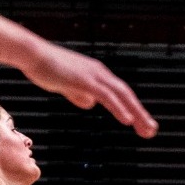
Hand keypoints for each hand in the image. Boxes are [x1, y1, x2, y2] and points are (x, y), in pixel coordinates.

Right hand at [20, 43, 156, 138]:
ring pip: (122, 96)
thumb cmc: (45, 68)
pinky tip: (128, 120)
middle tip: (152, 131)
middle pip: (127, 94)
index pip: (120, 93)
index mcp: (97, 74)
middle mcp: (100, 73)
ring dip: (137, 113)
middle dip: (141, 113)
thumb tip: (90, 104)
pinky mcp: (85, 80)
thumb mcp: (66, 85)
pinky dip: (119, 108)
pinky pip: (107, 96)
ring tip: (146, 129)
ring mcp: (94, 76)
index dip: (132, 108)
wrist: (32, 54)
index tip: (141, 124)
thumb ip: (79, 94)